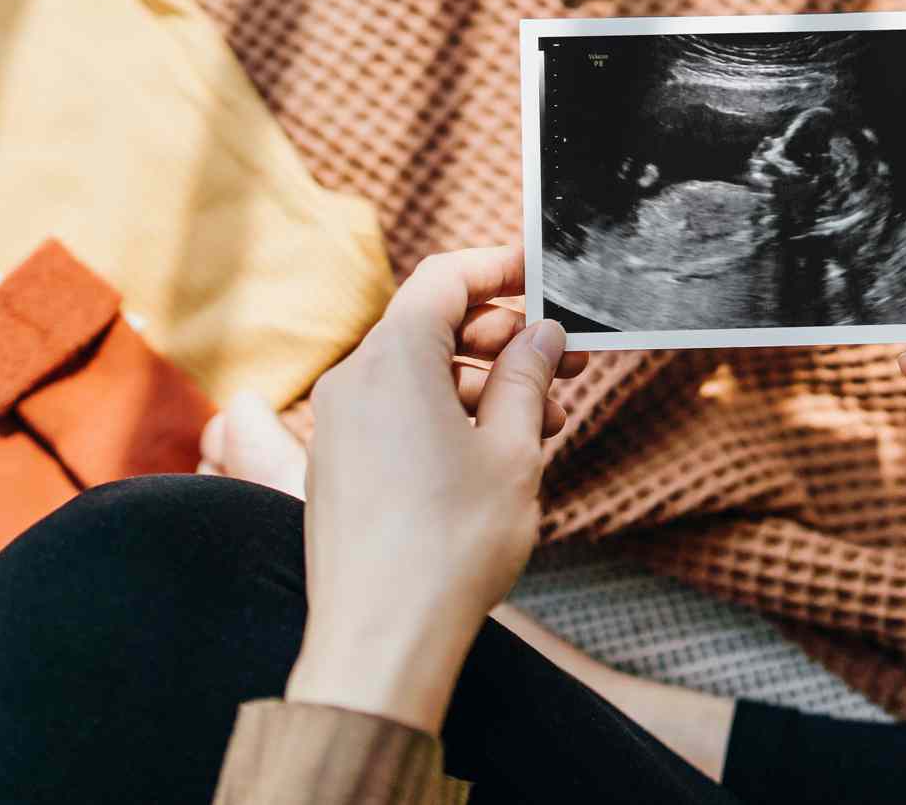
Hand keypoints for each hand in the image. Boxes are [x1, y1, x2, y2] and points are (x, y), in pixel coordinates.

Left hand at [284, 246, 582, 732]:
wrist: (382, 638)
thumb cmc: (450, 544)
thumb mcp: (513, 449)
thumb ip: (526, 376)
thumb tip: (540, 334)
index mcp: (393, 358)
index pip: (445, 277)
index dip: (499, 268)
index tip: (543, 277)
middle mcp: (354, 380)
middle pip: (433, 324)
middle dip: (504, 337)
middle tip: (566, 361)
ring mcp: (340, 423)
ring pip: (420, 373)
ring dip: (484, 384)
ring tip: (544, 422)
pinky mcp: (339, 463)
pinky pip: (398, 412)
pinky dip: (449, 414)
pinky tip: (497, 451)